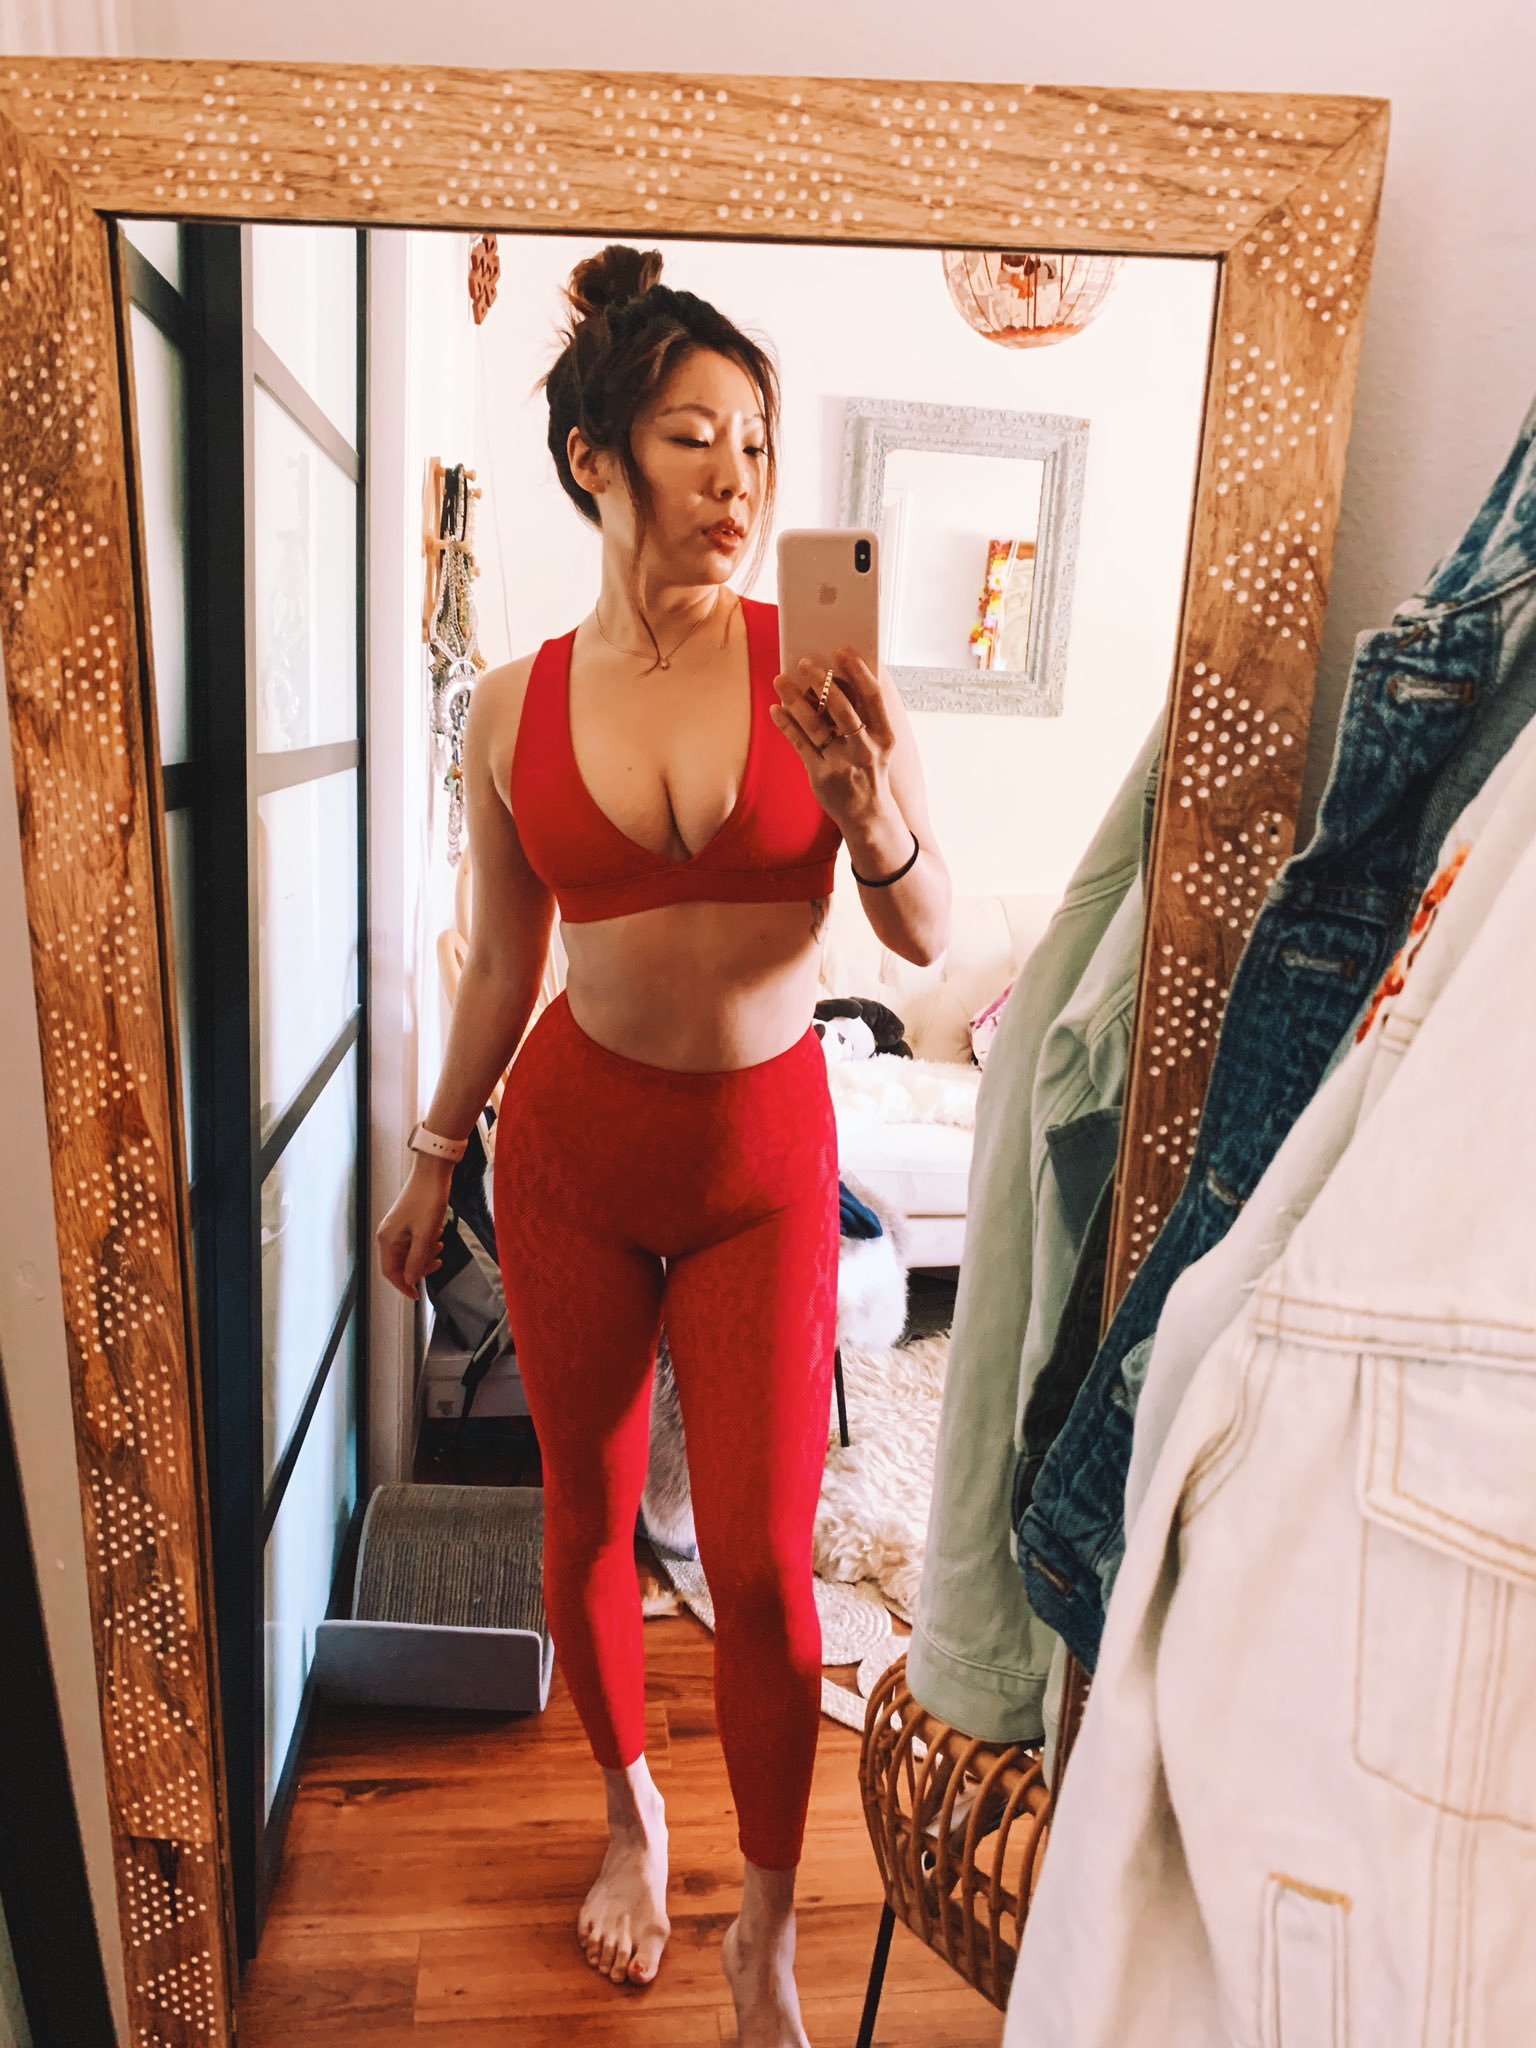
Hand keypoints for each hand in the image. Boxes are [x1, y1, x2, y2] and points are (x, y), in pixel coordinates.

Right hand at [375, 1159, 451, 1300]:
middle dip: (419, 1266)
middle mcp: (388, 1234)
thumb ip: (416, 1259)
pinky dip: (426, 1242)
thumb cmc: (428, 1200)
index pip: (390, 1272)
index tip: (418, 1295)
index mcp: (388, 1239)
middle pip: (401, 1264)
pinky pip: (414, 1240)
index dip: (404, 1285)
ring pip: (409, 1252)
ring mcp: (397, 1227)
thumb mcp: (425, 1234)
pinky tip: (438, 1235)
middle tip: (438, 1262)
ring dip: (425, 1254)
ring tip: (441, 1246)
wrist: (433, 1172)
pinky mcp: (406, 1221)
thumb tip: (409, 1280)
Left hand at [768, 647, 897, 829]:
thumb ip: (863, 716)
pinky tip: (776, 709)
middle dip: (821, 681)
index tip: (842, 651)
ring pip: (815, 724)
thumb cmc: (870, 770)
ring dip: (795, 699)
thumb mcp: (878, 744)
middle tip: (804, 662)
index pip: (872, 696)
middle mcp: (864, 748)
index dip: (858, 671)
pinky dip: (786, 724)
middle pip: (841, 707)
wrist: (868, 815)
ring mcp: (842, 763)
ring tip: (780, 680)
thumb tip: (836, 679)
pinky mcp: (821, 775)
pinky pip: (799, 743)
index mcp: (884, 736)